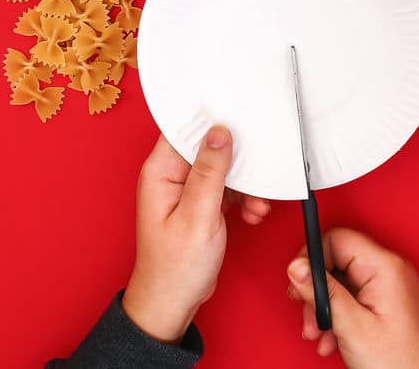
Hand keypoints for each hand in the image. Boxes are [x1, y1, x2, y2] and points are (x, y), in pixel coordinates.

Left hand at [122, 125, 269, 342]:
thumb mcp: (198, 216)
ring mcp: (187, 190)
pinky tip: (252, 212)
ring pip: (223, 169)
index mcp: (161, 172)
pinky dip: (244, 198)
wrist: (173, 302)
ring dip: (245, 184)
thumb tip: (219, 133)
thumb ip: (209, 173)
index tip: (238, 117)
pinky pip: (227, 188)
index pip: (184, 129)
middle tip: (257, 169)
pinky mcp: (201, 203)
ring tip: (257, 202)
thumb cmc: (175, 267)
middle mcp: (171, 176)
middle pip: (208, 147)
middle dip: (237, 159)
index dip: (211, 120)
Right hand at [287, 228, 418, 368]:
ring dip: (325, 307)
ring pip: (341, 281)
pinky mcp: (387, 301)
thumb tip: (297, 266)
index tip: (300, 281)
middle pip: (337, 261)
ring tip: (321, 333)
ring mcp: (390, 285)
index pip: (338, 239)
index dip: (313, 259)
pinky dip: (338, 315)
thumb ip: (323, 292)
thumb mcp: (352, 326)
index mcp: (385, 267)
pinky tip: (334, 338)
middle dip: (317, 290)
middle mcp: (390, 270)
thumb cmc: (401, 363)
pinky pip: (353, 296)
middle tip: (309, 314)